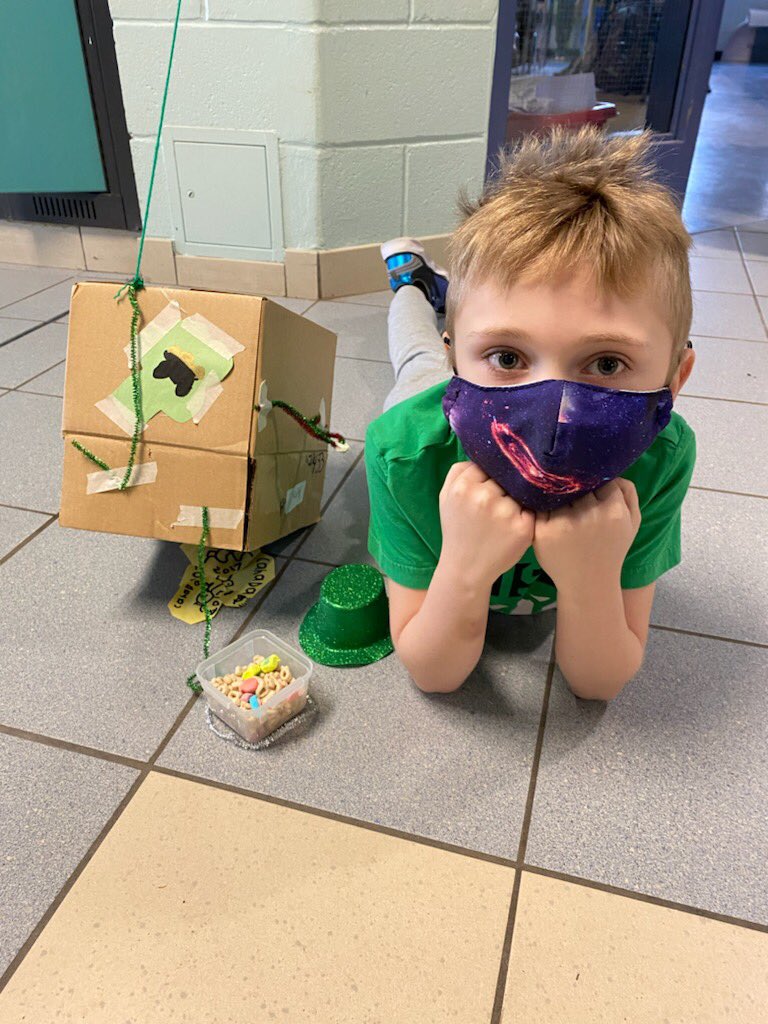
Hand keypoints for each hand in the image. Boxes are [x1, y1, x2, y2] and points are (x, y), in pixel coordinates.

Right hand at [439, 462, 534, 584]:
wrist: (466, 568)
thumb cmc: (458, 529)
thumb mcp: (446, 496)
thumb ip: (460, 471)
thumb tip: (484, 452)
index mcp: (463, 487)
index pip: (488, 464)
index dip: (491, 474)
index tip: (490, 484)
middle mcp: (484, 497)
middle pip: (506, 476)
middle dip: (504, 486)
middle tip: (499, 500)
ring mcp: (505, 513)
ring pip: (520, 491)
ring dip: (517, 499)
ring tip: (505, 515)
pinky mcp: (523, 528)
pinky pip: (532, 509)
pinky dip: (527, 514)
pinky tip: (516, 525)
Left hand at [533, 478, 640, 591]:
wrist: (588, 583)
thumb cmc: (612, 549)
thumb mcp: (632, 522)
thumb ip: (629, 493)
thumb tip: (613, 471)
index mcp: (614, 511)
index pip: (601, 480)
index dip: (596, 482)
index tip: (592, 488)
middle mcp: (589, 514)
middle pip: (579, 484)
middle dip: (577, 486)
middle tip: (574, 492)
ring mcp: (565, 522)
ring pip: (560, 492)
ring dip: (559, 494)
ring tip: (561, 502)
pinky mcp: (544, 531)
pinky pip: (542, 506)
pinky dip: (544, 505)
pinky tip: (549, 512)